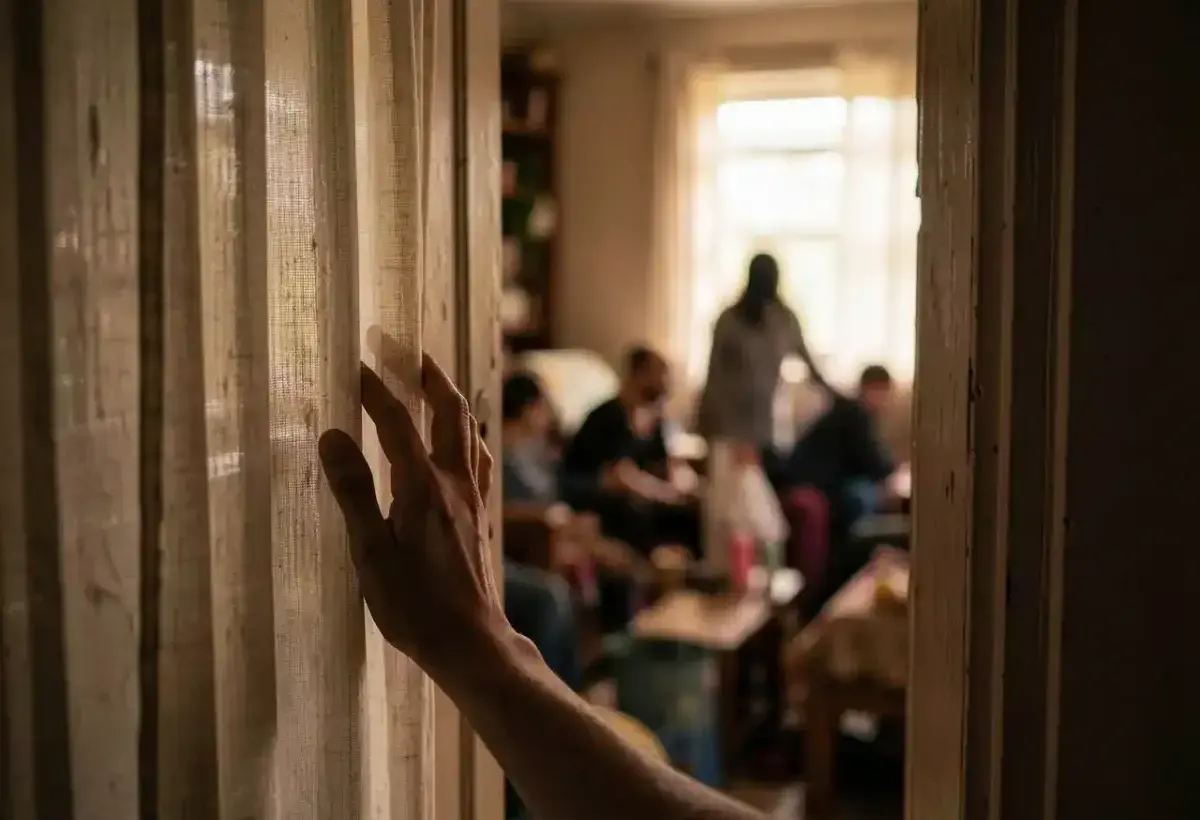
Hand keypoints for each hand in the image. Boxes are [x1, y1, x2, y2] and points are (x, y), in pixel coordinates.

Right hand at [317, 354, 502, 677]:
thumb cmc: (415, 606)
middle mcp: (454, 483)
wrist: (471, 641)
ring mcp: (473, 498)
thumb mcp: (370, 553)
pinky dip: (466, 433)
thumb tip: (333, 436)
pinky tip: (462, 440)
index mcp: (422, 487)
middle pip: (449, 412)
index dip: (375, 390)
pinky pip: (477, 458)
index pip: (396, 422)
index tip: (356, 364)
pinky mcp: (480, 515)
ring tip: (435, 382)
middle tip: (408, 350)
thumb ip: (353, 492)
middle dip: (428, 376)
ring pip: (469, 432)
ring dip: (451, 400)